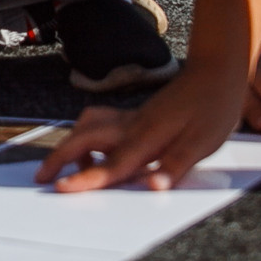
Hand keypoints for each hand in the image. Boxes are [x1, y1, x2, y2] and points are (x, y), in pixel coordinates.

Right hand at [37, 59, 250, 191]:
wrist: (217, 70)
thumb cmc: (214, 106)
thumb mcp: (204, 143)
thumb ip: (176, 165)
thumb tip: (155, 187)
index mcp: (148, 136)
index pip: (111, 164)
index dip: (85, 178)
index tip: (61, 189)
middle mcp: (132, 125)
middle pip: (84, 139)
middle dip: (59, 158)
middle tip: (43, 177)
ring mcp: (131, 116)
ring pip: (87, 125)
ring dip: (71, 144)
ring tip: (66, 166)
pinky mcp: (135, 113)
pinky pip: (99, 121)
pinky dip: (86, 134)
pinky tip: (97, 149)